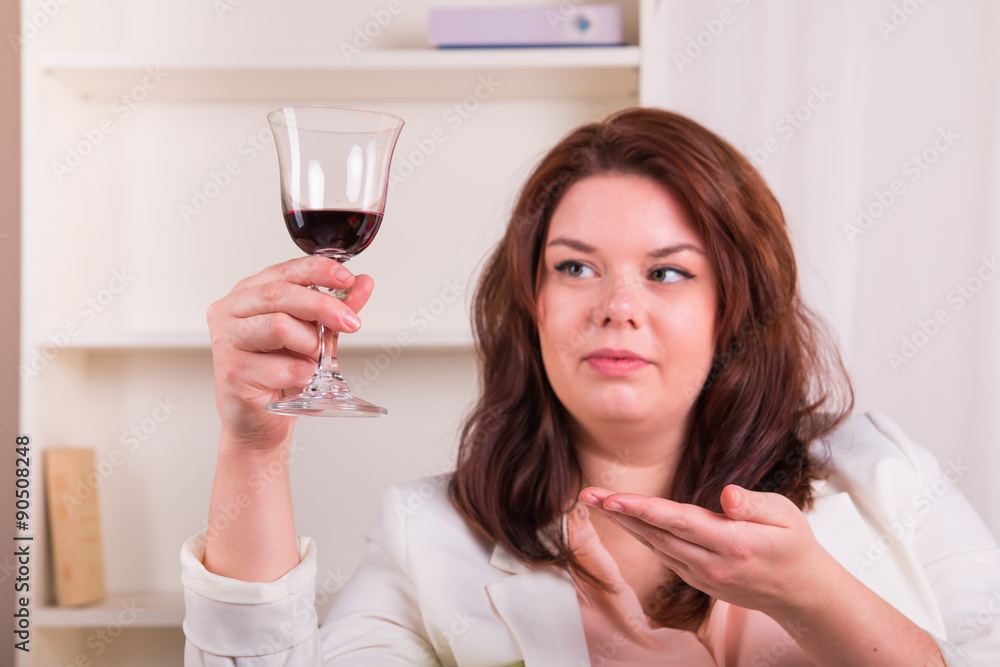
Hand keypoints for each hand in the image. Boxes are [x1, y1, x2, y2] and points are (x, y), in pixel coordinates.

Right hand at [206, 256, 373, 448]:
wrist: (260, 422)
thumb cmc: (281, 375)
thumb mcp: (314, 335)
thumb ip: (336, 309)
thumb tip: (363, 283)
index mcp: (249, 293)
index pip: (285, 270)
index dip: (319, 270)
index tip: (346, 278)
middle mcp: (231, 311)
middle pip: (281, 294)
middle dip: (323, 305)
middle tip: (349, 322)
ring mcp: (227, 340)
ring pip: (279, 325)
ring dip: (310, 343)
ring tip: (314, 358)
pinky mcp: (232, 371)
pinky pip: (282, 366)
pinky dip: (302, 373)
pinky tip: (301, 378)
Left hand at [577, 484, 842, 618]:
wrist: (801, 593)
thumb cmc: (794, 545)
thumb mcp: (786, 516)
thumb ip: (754, 504)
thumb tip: (726, 494)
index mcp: (733, 544)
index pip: (679, 522)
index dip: (643, 510)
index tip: (613, 498)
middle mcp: (711, 563)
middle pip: (657, 534)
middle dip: (619, 513)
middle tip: (587, 495)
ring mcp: (702, 575)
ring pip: (656, 545)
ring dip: (625, 523)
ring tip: (597, 501)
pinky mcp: (698, 579)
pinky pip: (664, 554)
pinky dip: (643, 535)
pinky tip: (625, 518)